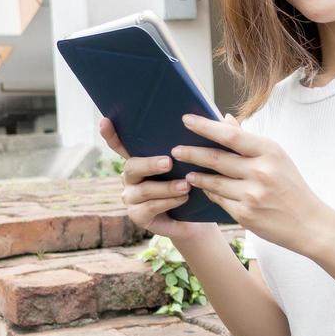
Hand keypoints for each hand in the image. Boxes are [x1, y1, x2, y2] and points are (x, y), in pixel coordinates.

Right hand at [98, 116, 217, 244]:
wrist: (198, 219)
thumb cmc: (196, 183)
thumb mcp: (202, 160)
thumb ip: (211, 139)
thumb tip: (229, 116)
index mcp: (141, 158)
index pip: (121, 144)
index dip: (111, 134)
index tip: (105, 120)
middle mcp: (131, 177)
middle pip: (131, 166)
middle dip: (149, 163)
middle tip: (168, 162)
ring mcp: (131, 197)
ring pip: (143, 190)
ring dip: (165, 187)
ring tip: (185, 186)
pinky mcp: (138, 216)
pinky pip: (149, 207)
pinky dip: (167, 202)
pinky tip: (182, 200)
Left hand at [171, 112, 327, 254]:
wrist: (310, 224)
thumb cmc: (291, 187)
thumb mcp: (276, 158)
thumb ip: (249, 140)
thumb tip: (225, 119)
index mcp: (270, 152)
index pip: (231, 135)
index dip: (205, 127)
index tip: (187, 120)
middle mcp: (261, 172)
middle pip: (216, 158)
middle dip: (192, 153)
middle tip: (175, 149)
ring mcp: (252, 195)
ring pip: (214, 181)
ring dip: (197, 176)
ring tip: (187, 172)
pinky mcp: (245, 215)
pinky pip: (219, 200)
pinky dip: (210, 192)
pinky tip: (204, 188)